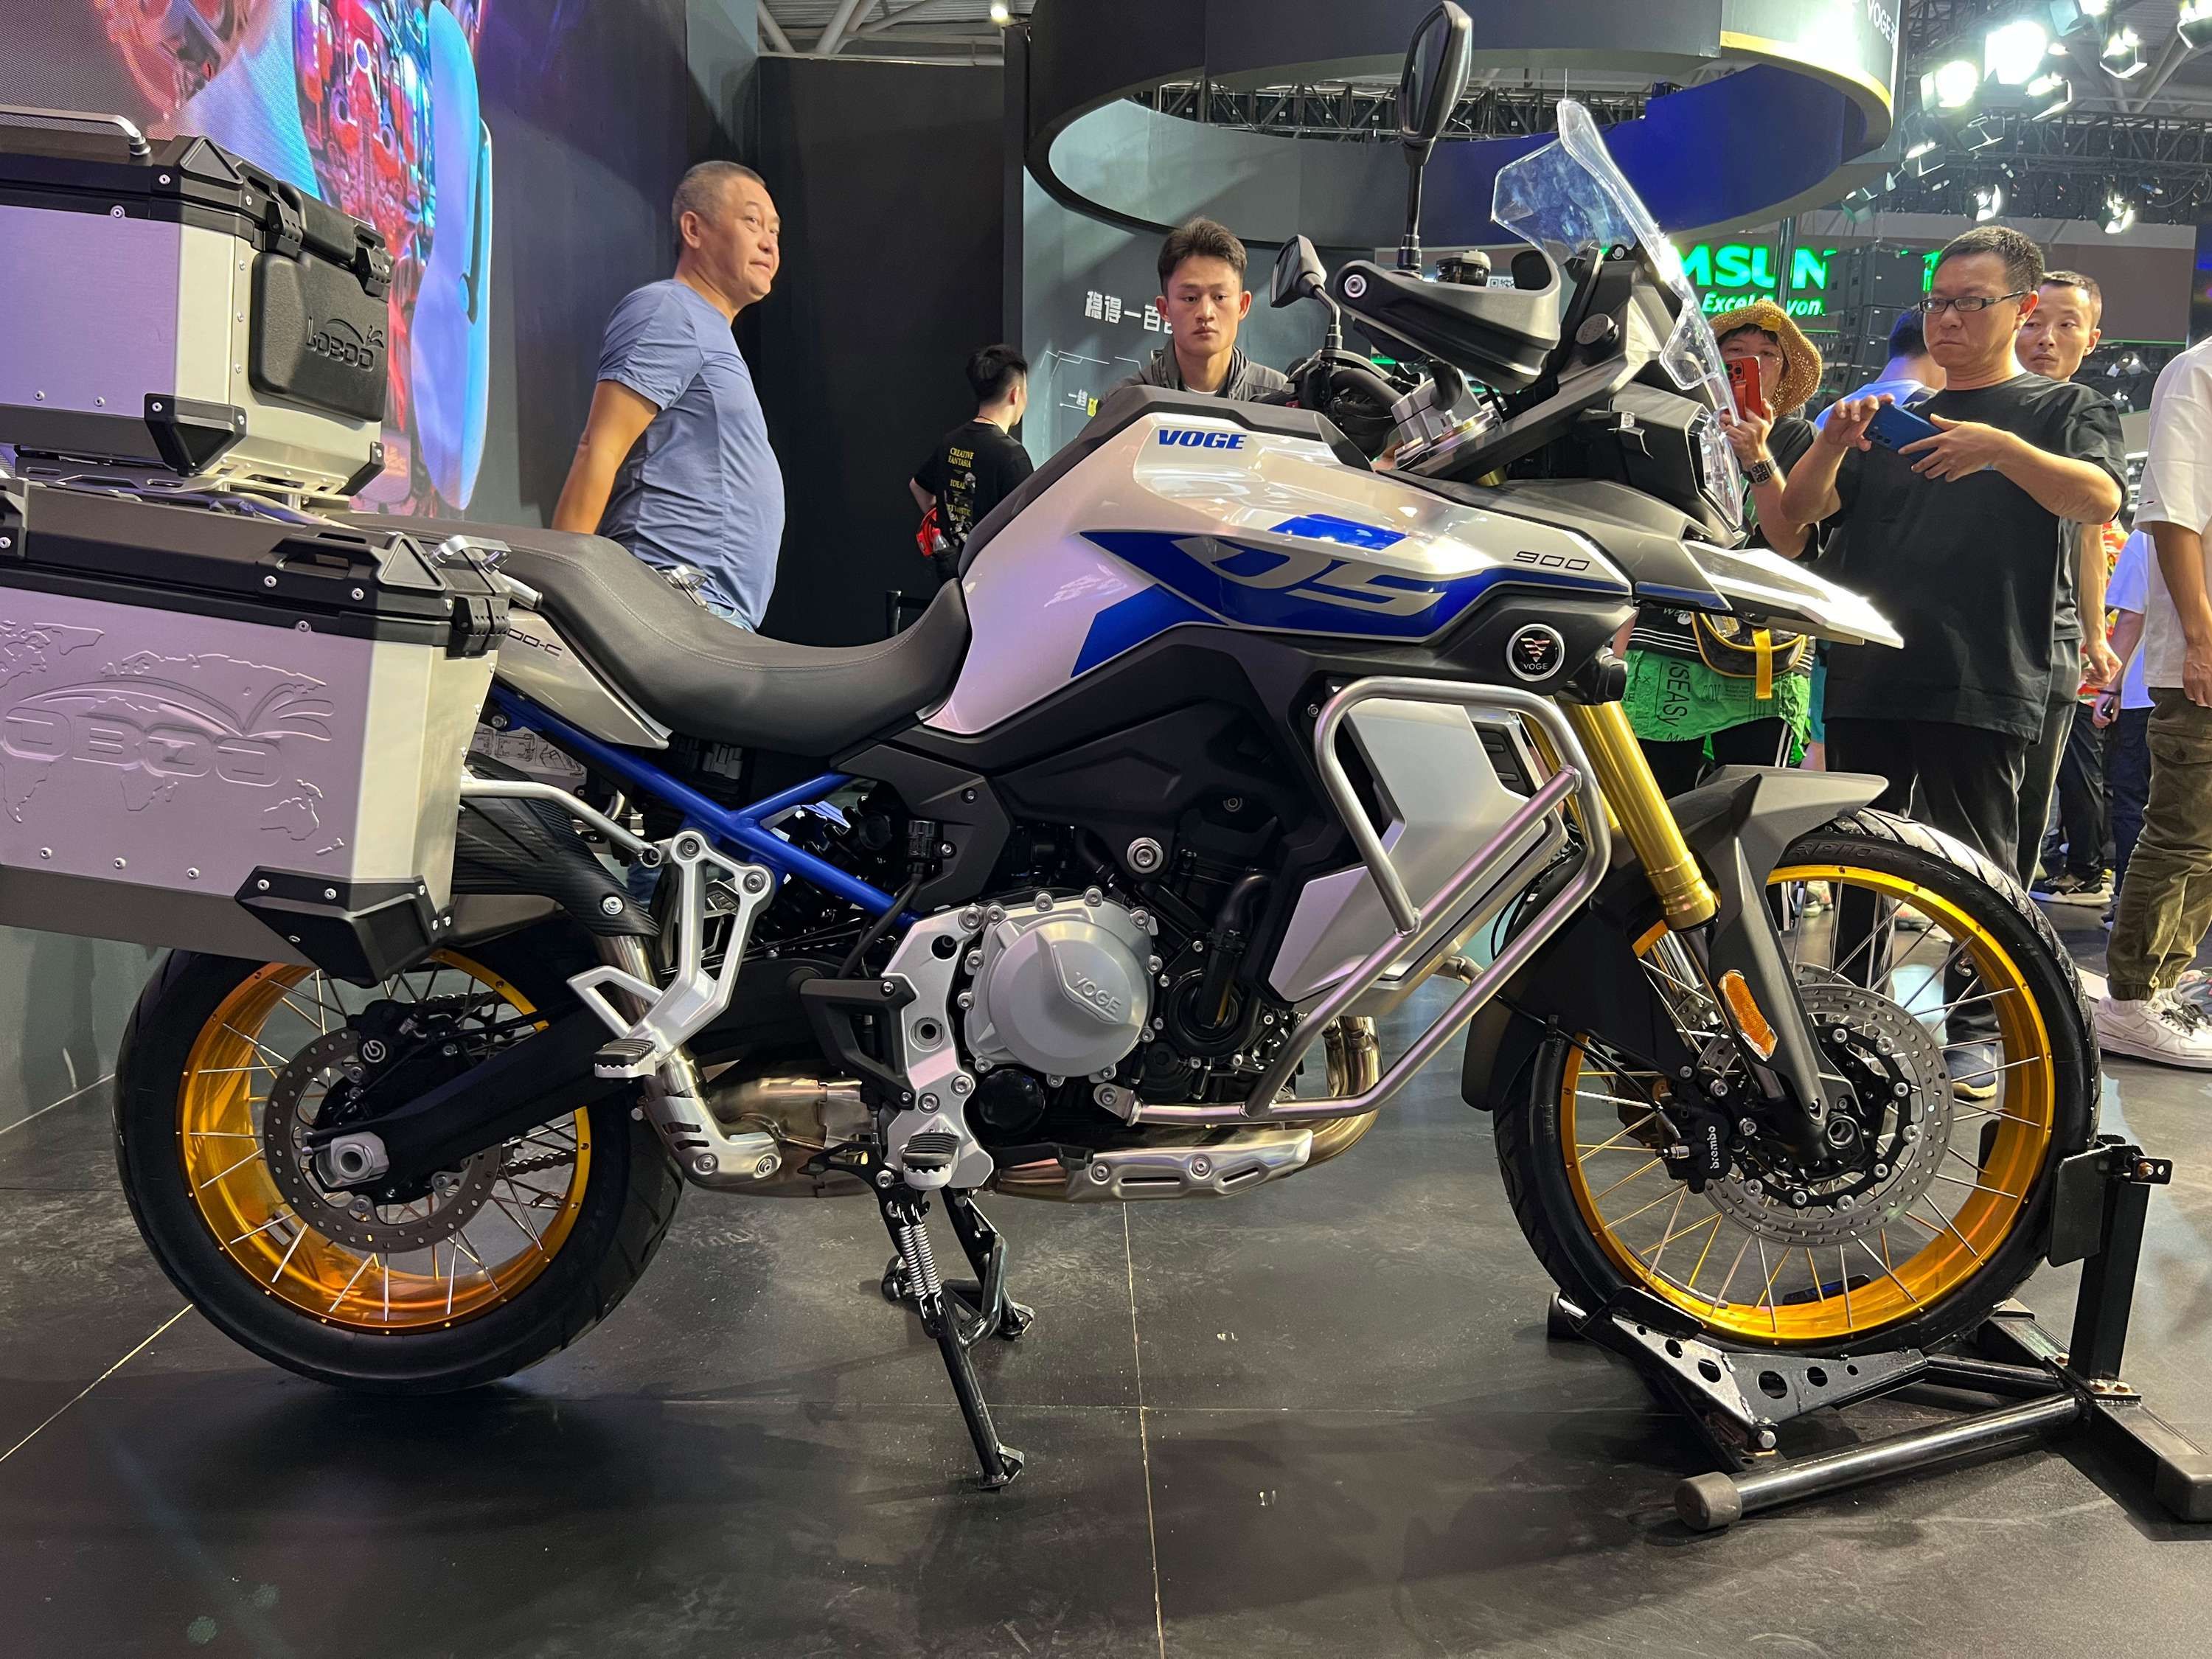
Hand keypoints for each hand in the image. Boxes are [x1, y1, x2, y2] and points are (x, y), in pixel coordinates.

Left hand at [1720, 407, 1772, 467]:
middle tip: (1723, 416)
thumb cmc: (1761, 439)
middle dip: (1725, 416)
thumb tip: (1763, 400)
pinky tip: (1724, 432)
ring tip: (1722, 424)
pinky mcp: (1735, 443)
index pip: (1746, 411)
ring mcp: (1742, 437)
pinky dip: (1723, 433)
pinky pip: (1725, 435)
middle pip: (1733, 418)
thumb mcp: (1769, 424)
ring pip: (1728, 427)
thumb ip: (1767, 410)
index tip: (1732, 408)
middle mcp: (1751, 430)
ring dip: (1723, 425)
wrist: (1756, 456)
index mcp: (1759, 423)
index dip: (1738, 408)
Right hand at [1817, 394, 1889, 454]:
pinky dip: (1841, 409)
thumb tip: (1866, 445)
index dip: (1886, 399)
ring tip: (1855, 419)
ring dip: (1856, 410)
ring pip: (1855, 402)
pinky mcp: (1838, 409)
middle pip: (1869, 399)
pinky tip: (1842, 415)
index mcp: (1870, 414)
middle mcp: (1861, 408)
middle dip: (1873, 401)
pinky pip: (1840, 404)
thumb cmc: (1851, 435)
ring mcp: (1850, 408)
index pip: (1880, 403)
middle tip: (1874, 408)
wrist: (1836, 439)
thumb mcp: (1859, 441)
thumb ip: (1863, 442)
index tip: (1891, 399)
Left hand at [1900, 415, 2020, 480]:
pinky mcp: (1959, 471)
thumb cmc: (1981, 433)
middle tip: (1915, 468)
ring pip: (1933, 473)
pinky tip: (1950, 473)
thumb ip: (1945, 423)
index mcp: (1945, 439)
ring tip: (1930, 472)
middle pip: (1924, 463)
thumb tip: (1932, 417)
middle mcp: (1946, 451)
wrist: (1996, 446)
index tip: (1901, 451)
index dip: (1909, 448)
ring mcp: (1952, 463)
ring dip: (1930, 473)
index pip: (1922, 444)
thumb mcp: (1962, 424)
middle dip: (1917, 467)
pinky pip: (1947, 477)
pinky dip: (1948, 476)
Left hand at [2083, 635, 2121, 690]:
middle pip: (2104, 681)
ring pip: (2101, 680)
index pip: (2107, 680)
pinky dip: (2093, 677)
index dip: (2097, 681)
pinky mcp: (2103, 667)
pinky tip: (2087, 673)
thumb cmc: (2097, 648)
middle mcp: (2114, 668)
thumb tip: (2106, 680)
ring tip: (2086, 675)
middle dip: (2095, 681)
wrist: (2094, 640)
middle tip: (2087, 678)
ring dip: (2093, 680)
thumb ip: (2104, 670)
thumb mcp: (2099, 659)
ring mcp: (2109, 668)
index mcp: (2115, 666)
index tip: (2090, 676)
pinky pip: (2099, 676)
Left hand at [2092, 688, 2118, 728]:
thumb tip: (2113, 721)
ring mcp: (2097, 706)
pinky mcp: (2098, 704)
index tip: (2106, 724)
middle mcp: (2097, 708)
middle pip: (2094, 720)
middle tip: (2107, 724)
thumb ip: (2114, 714)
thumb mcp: (2116, 707)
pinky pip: (2098, 713)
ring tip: (2107, 721)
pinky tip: (2107, 719)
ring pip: (2095, 718)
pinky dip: (2102, 718)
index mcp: (2100, 709)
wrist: (2116, 689)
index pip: (2096, 720)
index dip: (2100, 724)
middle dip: (2100, 724)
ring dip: (2101, 722)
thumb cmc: (2117, 697)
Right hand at [2188, 639, 2211, 708]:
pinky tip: (2198, 691)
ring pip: (2196, 699)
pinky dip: (2193, 694)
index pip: (2211, 700)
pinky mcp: (2186, 678)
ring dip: (2201, 699)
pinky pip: (2188, 693)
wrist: (2202, 643)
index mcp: (2211, 680)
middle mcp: (2203, 682)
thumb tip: (2211, 686)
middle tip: (2211, 699)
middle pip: (2205, 702)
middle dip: (2209, 702)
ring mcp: (2193, 681)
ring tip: (2205, 696)